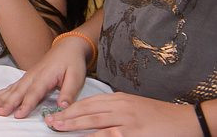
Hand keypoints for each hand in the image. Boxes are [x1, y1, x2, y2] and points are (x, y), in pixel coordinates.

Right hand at [0, 26, 92, 117]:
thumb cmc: (72, 62)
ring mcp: (28, 76)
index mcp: (45, 77)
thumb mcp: (76, 77)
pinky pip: (12, 85)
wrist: (68, 47)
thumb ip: (69, 92)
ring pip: (12, 88)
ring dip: (0, 97)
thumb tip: (63, 106)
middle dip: (6, 102)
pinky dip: (1, 92)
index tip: (17, 114)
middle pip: (18, 91)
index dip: (25, 105)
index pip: (34, 93)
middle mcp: (33, 76)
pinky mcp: (27, 77)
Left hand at [43, 92, 197, 134]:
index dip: (71, 108)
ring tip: (58, 128)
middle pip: (87, 110)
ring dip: (74, 125)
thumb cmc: (157, 115)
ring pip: (94, 121)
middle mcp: (119, 106)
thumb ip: (114, 109)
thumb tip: (94, 115)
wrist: (182, 120)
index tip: (56, 112)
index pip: (88, 102)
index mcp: (118, 99)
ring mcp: (126, 120)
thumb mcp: (133, 106)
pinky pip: (109, 135)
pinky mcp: (133, 133)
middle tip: (50, 121)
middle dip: (66, 116)